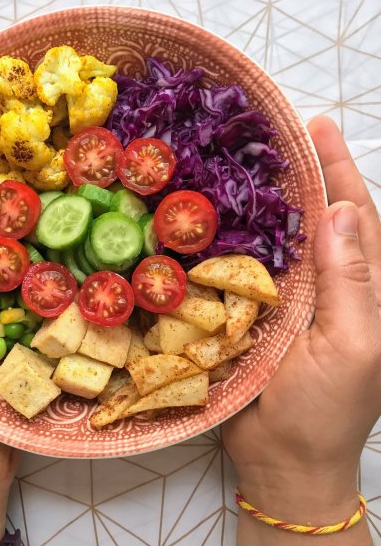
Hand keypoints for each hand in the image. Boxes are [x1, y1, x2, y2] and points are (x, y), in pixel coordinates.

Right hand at [223, 117, 380, 544]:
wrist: (282, 458)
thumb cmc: (325, 410)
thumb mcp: (352, 346)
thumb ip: (351, 282)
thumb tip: (338, 212)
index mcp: (363, 290)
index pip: (355, 216)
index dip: (339, 169)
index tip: (317, 127)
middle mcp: (329, 285)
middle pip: (321, 218)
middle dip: (307, 173)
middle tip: (280, 132)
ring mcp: (292, 298)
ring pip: (284, 240)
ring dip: (271, 201)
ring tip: (251, 163)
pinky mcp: (258, 312)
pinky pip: (250, 268)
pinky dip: (241, 240)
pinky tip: (223, 220)